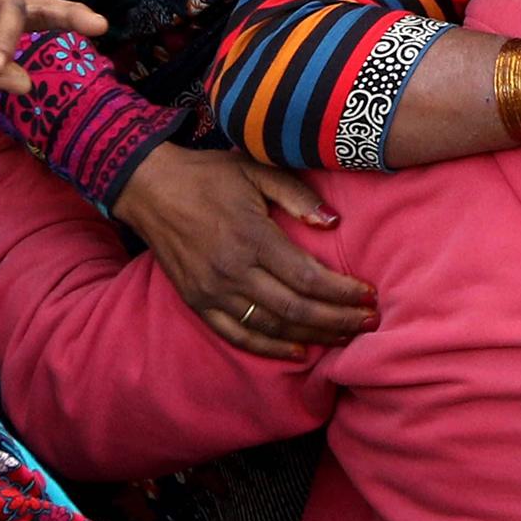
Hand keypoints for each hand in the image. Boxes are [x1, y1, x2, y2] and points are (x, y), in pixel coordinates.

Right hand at [111, 144, 377, 359]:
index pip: (309, 277)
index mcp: (252, 237)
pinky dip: (270, 348)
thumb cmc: (210, 174)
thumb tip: (334, 223)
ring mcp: (212, 291)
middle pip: (297, 309)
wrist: (149, 188)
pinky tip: (299, 351)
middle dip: (338, 319)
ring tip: (345, 336)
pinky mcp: (197, 302)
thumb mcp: (257, 169)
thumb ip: (297, 196)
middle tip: (369, 322)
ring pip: (272, 327)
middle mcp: (233, 271)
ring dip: (313, 335)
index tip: (371, 295)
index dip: (343, 292)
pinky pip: (238, 335)